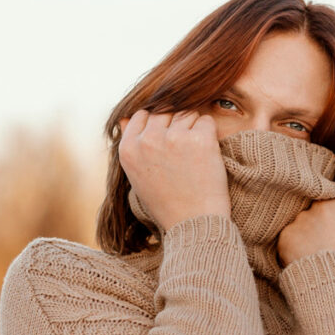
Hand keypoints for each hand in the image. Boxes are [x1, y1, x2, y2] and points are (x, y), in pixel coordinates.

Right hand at [117, 109, 230, 232]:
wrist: (194, 224)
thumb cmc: (167, 204)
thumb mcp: (138, 176)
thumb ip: (132, 146)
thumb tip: (125, 118)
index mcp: (129, 149)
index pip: (142, 115)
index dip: (158, 125)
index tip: (168, 142)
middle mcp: (148, 140)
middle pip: (165, 110)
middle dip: (176, 123)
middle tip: (185, 150)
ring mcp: (174, 138)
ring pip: (187, 112)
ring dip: (194, 128)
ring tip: (195, 155)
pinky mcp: (199, 140)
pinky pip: (206, 121)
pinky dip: (209, 135)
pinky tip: (206, 156)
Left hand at [276, 193, 334, 267]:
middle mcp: (322, 205)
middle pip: (317, 211)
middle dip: (319, 226)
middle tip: (324, 248)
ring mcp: (303, 219)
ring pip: (301, 226)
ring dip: (305, 240)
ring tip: (315, 261)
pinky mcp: (287, 235)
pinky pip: (288, 242)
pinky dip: (293, 253)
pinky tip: (304, 265)